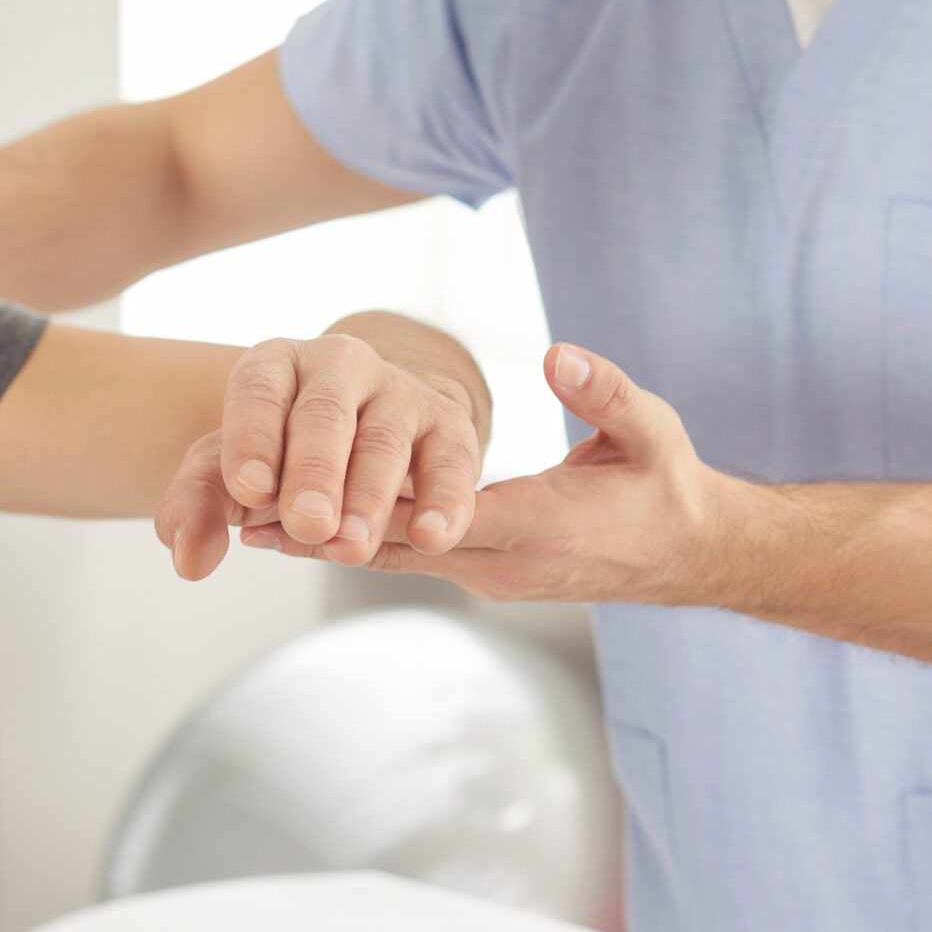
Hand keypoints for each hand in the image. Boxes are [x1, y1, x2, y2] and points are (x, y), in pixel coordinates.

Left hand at [154, 333, 484, 579]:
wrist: (365, 428)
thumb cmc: (284, 452)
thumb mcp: (231, 470)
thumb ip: (199, 507)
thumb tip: (187, 558)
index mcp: (275, 365)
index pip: (258, 390)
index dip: (253, 437)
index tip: (249, 491)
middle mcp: (339, 365)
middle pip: (324, 415)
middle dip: (316, 472)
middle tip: (308, 522)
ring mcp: (399, 392)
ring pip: (384, 443)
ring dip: (369, 499)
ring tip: (350, 548)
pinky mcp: (449, 426)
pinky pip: (452, 462)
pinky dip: (445, 501)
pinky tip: (432, 537)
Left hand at [242, 342, 733, 604]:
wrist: (692, 554)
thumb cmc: (669, 486)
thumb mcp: (650, 430)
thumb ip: (603, 393)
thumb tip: (559, 354)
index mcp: (538, 525)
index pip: (436, 516)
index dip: (363, 505)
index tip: (299, 493)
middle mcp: (503, 563)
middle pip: (392, 545)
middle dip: (316, 532)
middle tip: (239, 513)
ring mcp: (493, 577)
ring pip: (394, 557)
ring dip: (327, 544)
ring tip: (249, 525)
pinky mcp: (488, 576)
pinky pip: (413, 559)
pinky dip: (361, 544)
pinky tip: (310, 531)